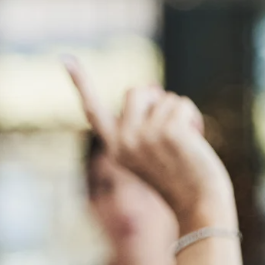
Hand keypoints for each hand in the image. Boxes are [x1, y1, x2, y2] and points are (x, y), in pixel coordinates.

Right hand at [67, 60, 229, 228]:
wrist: (199, 205)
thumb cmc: (180, 179)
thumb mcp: (152, 153)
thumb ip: (143, 126)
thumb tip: (148, 90)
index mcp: (116, 148)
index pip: (93, 111)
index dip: (80, 83)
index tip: (65, 59)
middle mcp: (124, 142)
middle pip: (136, 91)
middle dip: (156, 100)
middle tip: (170, 127)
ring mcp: (146, 136)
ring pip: (164, 98)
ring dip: (179, 113)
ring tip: (185, 143)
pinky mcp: (169, 131)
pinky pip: (182, 105)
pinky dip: (193, 118)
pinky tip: (195, 141)